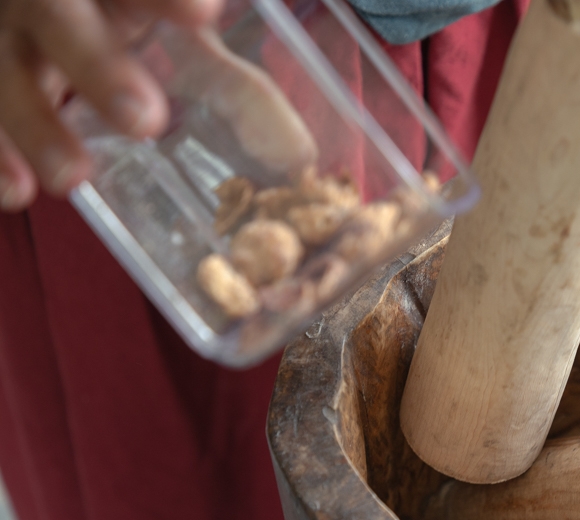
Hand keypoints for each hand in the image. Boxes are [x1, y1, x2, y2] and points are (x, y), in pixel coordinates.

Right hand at [0, 0, 222, 211]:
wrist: (48, 14)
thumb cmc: (126, 24)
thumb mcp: (176, 36)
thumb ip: (235, 86)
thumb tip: (301, 156)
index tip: (205, 16)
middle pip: (55, 11)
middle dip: (97, 63)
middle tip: (145, 120)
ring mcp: (6, 34)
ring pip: (3, 64)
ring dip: (34, 121)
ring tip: (72, 178)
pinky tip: (17, 192)